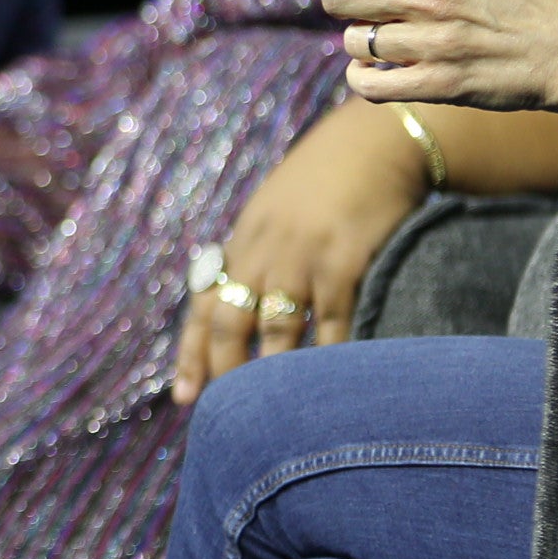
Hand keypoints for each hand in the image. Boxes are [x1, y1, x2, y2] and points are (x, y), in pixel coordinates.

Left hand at [170, 106, 434, 405]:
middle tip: (228, 416)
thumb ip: (256, 254)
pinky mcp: (343, 262)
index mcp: (243, 243)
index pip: (204, 307)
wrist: (373, 142)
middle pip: (229, 325)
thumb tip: (237, 300)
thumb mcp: (276, 210)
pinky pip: (333, 323)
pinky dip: (329, 357)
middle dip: (225, 373)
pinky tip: (330, 385)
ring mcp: (301, 258)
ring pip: (275, 331)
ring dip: (272, 375)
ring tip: (273, 415)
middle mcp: (263, 253)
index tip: (184, 397)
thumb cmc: (325, 180)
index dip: (191, 355)